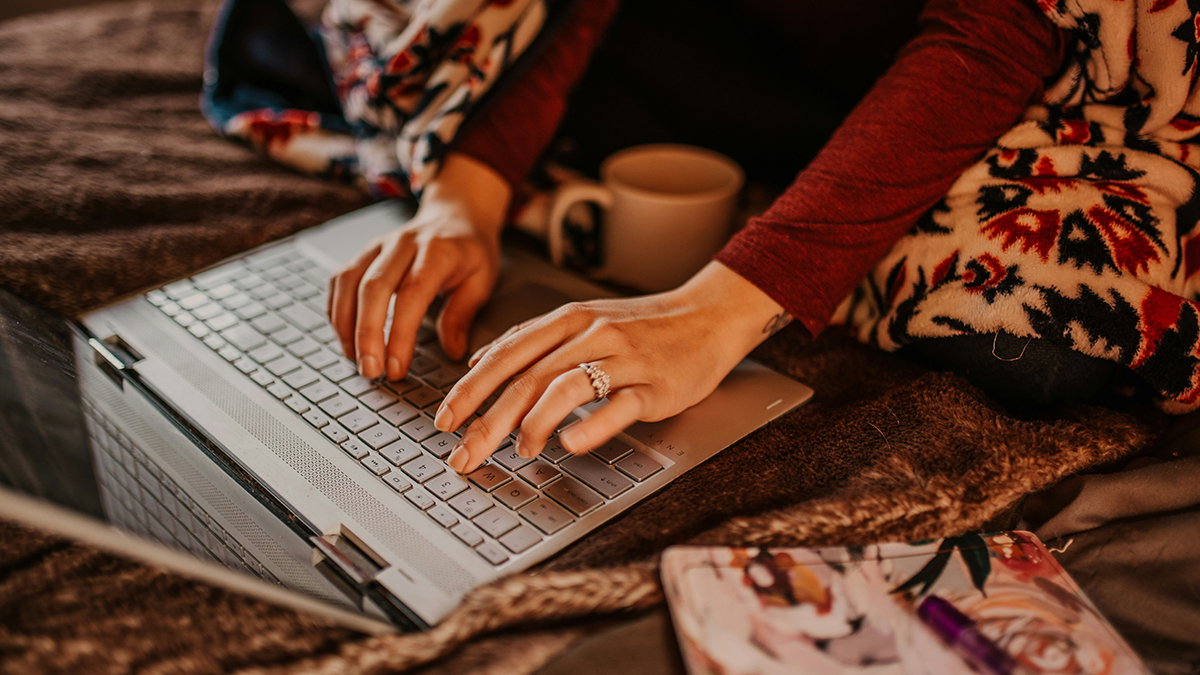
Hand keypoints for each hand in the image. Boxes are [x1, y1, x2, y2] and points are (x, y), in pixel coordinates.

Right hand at [327, 153, 510, 380]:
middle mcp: (403, 244)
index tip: (397, 368)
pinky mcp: (364, 252)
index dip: (400, 334)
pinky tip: (346, 336)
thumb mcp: (482, 280)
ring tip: (355, 359)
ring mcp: (379, 245)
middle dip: (366, 335)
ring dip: (346, 325)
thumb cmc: (471, 251)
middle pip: (373, 288)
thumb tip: (452, 351)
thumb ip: (463, 314)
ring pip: (349, 282)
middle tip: (370, 371)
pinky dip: (337, 310)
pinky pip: (340, 279)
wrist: (456, 213)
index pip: (411, 295)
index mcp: (437, 251)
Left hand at [434, 262, 791, 473]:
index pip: (506, 354)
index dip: (471, 389)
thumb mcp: (584, 321)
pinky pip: (619, 405)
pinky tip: (570, 443)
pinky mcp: (654, 385)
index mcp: (568, 320)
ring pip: (565, 387)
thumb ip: (534, 341)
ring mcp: (623, 359)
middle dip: (488, 419)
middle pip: (527, 377)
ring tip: (519, 451)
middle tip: (464, 454)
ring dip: (534, 423)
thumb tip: (480, 363)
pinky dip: (591, 426)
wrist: (708, 316)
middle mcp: (591, 335)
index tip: (444, 420)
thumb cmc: (644, 326)